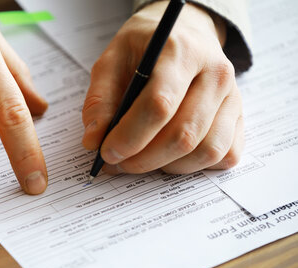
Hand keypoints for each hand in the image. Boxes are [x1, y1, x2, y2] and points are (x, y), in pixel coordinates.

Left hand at [82, 1, 243, 174]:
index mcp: (181, 52)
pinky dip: (194, 167)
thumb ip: (98, 100)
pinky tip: (169, 157)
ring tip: (141, 159)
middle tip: (117, 163)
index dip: (129, 137)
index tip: (107, 152)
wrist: (184, 33)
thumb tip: (93, 141)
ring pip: (206, 151)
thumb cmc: (144, 49)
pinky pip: (225, 155)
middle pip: (184, 135)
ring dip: (167, 167)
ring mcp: (233, 97)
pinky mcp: (240, 117)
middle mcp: (216, 74)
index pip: (159, 104)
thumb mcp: (111, 61)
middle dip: (143, 160)